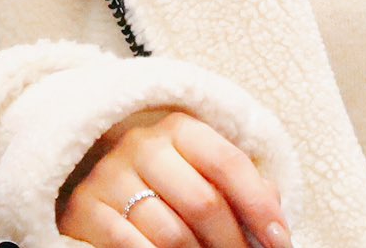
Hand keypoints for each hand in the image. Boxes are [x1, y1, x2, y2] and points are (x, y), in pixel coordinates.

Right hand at [58, 109, 290, 247]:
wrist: (91, 174)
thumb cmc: (164, 178)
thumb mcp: (201, 169)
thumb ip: (241, 187)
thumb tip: (275, 228)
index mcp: (180, 128)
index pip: (229, 165)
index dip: (260, 207)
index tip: (280, 241)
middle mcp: (143, 145)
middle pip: (203, 203)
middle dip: (232, 242)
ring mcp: (110, 175)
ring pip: (170, 232)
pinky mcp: (85, 208)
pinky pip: (131, 246)